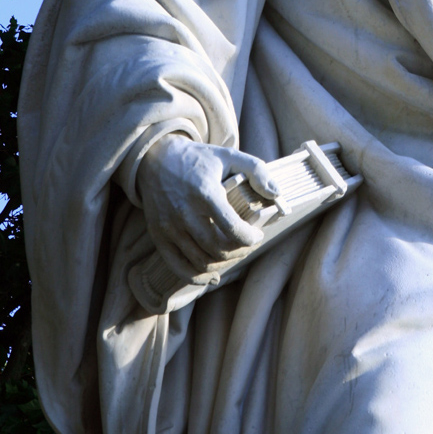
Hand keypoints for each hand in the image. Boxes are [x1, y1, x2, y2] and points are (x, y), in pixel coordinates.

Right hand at [136, 135, 280, 283]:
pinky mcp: (159, 237)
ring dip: (223, 264)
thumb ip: (257, 171)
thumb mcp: (230, 156)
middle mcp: (185, 213)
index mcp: (205, 193)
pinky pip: (179, 267)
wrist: (155, 160)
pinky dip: (198, 277)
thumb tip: (276, 193)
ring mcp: (170, 227)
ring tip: (233, 252)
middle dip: (240, 251)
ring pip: (201, 261)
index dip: (250, 238)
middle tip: (247, 244)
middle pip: (218, 249)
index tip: (258, 235)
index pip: (232, 229)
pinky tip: (213, 275)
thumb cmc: (198, 159)